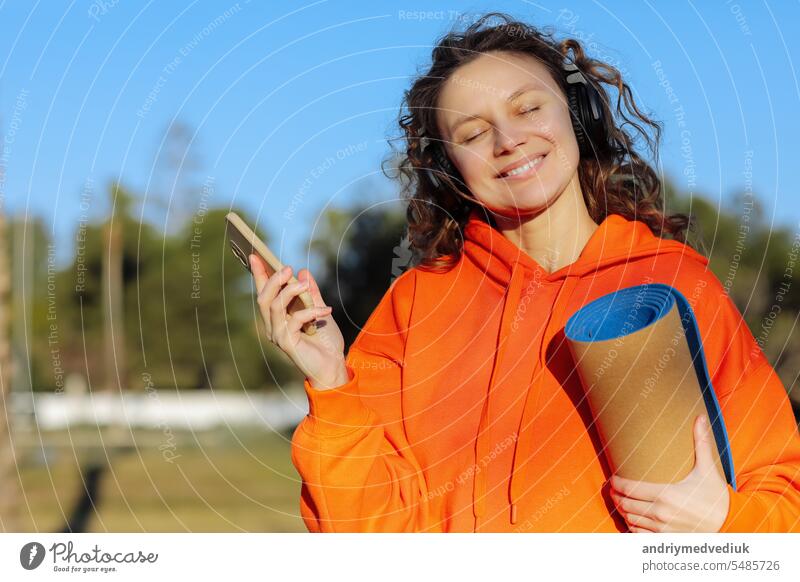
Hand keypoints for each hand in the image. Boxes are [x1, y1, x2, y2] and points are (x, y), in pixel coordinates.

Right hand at [249, 254, 347, 389]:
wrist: (334, 366)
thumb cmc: (326, 341)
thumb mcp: (319, 311)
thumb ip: (311, 294)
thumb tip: (303, 272)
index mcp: (278, 318)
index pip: (265, 293)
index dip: (259, 274)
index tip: (254, 254)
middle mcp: (273, 326)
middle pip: (265, 298)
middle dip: (274, 280)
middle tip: (287, 268)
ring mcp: (278, 335)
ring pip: (275, 306)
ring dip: (291, 292)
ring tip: (305, 285)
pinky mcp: (286, 343)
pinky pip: (293, 320)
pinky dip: (310, 311)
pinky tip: (326, 310)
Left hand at [609, 415, 729, 532]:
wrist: (731, 526)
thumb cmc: (717, 497)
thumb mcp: (707, 469)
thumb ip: (700, 442)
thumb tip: (699, 416)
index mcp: (666, 494)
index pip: (628, 488)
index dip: (616, 483)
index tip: (613, 477)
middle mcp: (660, 514)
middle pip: (624, 504)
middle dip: (614, 495)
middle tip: (612, 488)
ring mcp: (661, 530)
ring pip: (629, 520)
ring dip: (621, 510)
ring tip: (619, 500)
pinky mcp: (664, 541)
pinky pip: (638, 535)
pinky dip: (631, 526)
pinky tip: (632, 517)